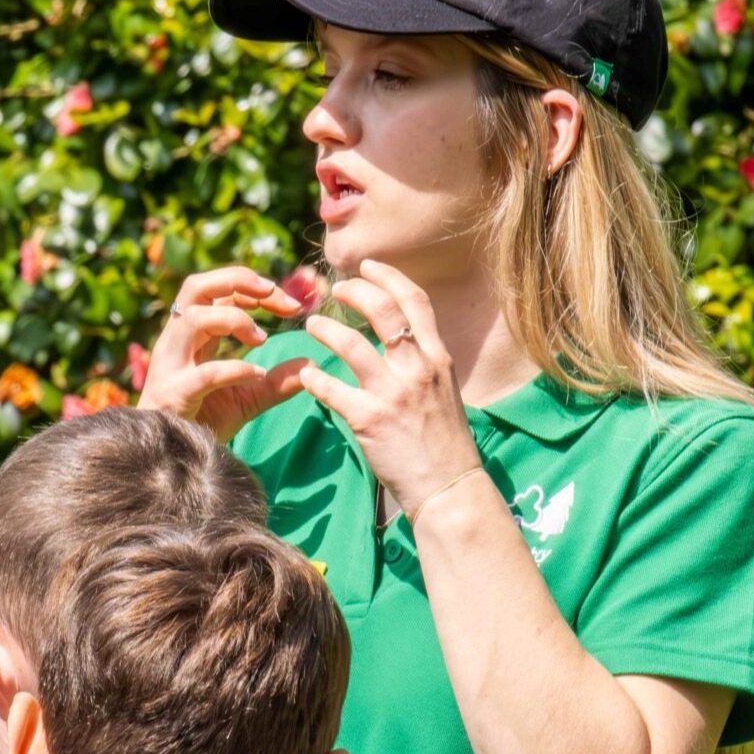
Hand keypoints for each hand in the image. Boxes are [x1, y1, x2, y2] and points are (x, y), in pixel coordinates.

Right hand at [137, 266, 313, 440]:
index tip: (293, 305)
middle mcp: (177, 343)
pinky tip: (257, 375)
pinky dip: (235, 369)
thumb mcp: (245, 398)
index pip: (218, 290)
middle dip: (236, 280)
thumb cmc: (201, 422)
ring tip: (262, 339)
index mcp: (192, 337)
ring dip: (234, 319)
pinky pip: (204, 374)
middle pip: (195, 287)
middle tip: (273, 292)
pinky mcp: (174, 396)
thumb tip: (312, 365)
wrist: (169, 459)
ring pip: (193, 319)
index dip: (256, 287)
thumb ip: (275, 382)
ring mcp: (171, 367)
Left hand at [295, 259, 484, 512]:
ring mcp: (393, 394)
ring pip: (349, 344)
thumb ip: (424, 364)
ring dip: (324, 329)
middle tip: (334, 290)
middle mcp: (417, 369)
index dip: (389, 277)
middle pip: (382, 310)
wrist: (449, 487)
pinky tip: (304, 375)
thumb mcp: (445, 392)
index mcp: (438, 359)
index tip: (368, 266)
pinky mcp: (368, 420)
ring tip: (310, 326)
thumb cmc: (445, 444)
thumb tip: (403, 341)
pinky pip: (329, 389)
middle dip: (354, 292)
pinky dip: (312, 378)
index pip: (415, 301)